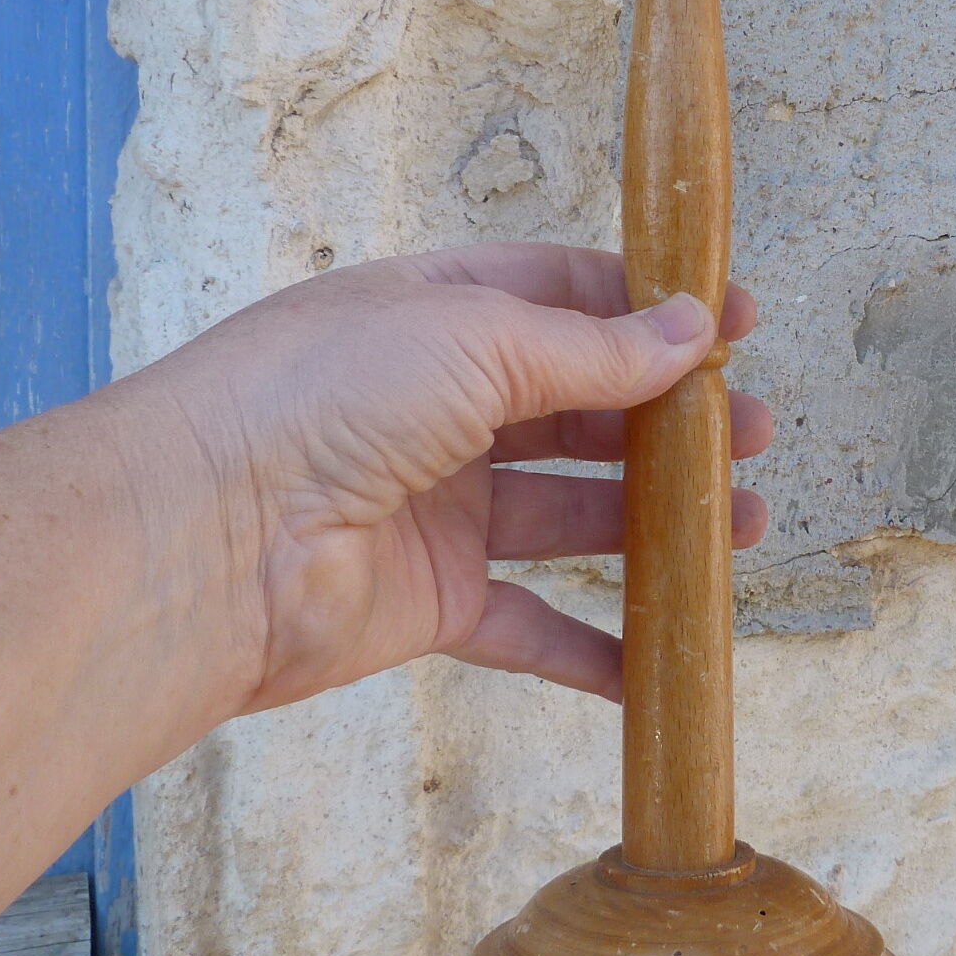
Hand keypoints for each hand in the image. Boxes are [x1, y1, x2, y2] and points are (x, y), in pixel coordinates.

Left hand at [136, 244, 769, 714]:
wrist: (201, 541)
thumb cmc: (316, 402)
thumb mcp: (471, 339)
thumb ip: (590, 349)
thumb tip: (693, 331)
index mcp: (434, 316)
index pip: (562, 296)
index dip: (651, 309)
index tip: (739, 325)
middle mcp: (434, 406)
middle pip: (579, 408)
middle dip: (671, 420)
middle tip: (754, 434)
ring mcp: (434, 507)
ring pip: (571, 514)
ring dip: (656, 523)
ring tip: (744, 528)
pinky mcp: (428, 602)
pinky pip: (529, 627)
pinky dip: (596, 648)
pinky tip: (661, 659)